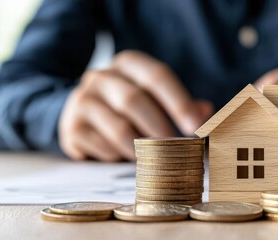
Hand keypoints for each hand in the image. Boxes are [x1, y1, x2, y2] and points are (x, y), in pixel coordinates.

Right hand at [59, 50, 212, 161]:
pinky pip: (104, 147)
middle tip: (176, 148)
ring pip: (119, 127)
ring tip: (155, 158)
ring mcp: (82, 101)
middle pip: (134, 100)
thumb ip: (182, 105)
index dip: (179, 102)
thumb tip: (206, 112)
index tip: (196, 126)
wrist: (81, 116)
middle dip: (160, 128)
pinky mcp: (71, 129)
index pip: (157, 76)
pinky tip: (127, 157)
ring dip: (142, 148)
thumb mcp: (155, 99)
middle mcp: (101, 76)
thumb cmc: (130, 108)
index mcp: (128, 64)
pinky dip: (122, 157)